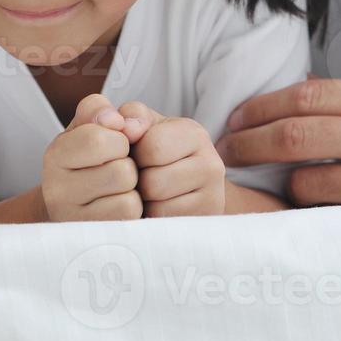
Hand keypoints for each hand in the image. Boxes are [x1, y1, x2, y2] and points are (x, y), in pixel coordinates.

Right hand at [40, 93, 143, 221]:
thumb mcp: (87, 125)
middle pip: (121, 171)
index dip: (119, 139)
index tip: (113, 144)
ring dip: (132, 190)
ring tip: (117, 188)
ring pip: (128, 198)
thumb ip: (99, 109)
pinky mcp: (92, 237)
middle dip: (128, 166)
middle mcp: (56, 190)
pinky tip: (118, 205)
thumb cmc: (88, 157)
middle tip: (116, 168)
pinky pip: (129, 218)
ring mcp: (73, 219)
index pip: (98, 139)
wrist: (74, 202)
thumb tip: (118, 120)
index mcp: (56, 154)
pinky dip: (133, 210)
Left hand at [115, 101, 225, 216]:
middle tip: (143, 177)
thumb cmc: (154, 150)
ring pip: (158, 207)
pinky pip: (164, 225)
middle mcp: (212, 164)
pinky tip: (157, 207)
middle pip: (153, 182)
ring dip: (144, 202)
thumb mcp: (144, 126)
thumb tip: (126, 126)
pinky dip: (153, 218)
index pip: (152, 148)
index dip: (135, 154)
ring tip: (149, 192)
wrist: (184, 182)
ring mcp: (214, 196)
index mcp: (194, 134)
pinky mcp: (206, 221)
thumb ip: (132, 116)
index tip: (139, 155)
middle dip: (138, 181)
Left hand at [214, 76, 340, 203]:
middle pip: (297, 133)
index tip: (239, 116)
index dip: (263, 105)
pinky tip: (305, 203)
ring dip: (282, 181)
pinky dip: (315, 207)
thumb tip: (300, 94)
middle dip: (251, 142)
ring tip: (270, 180)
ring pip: (310, 179)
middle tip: (228, 149)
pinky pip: (338, 209)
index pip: (308, 95)